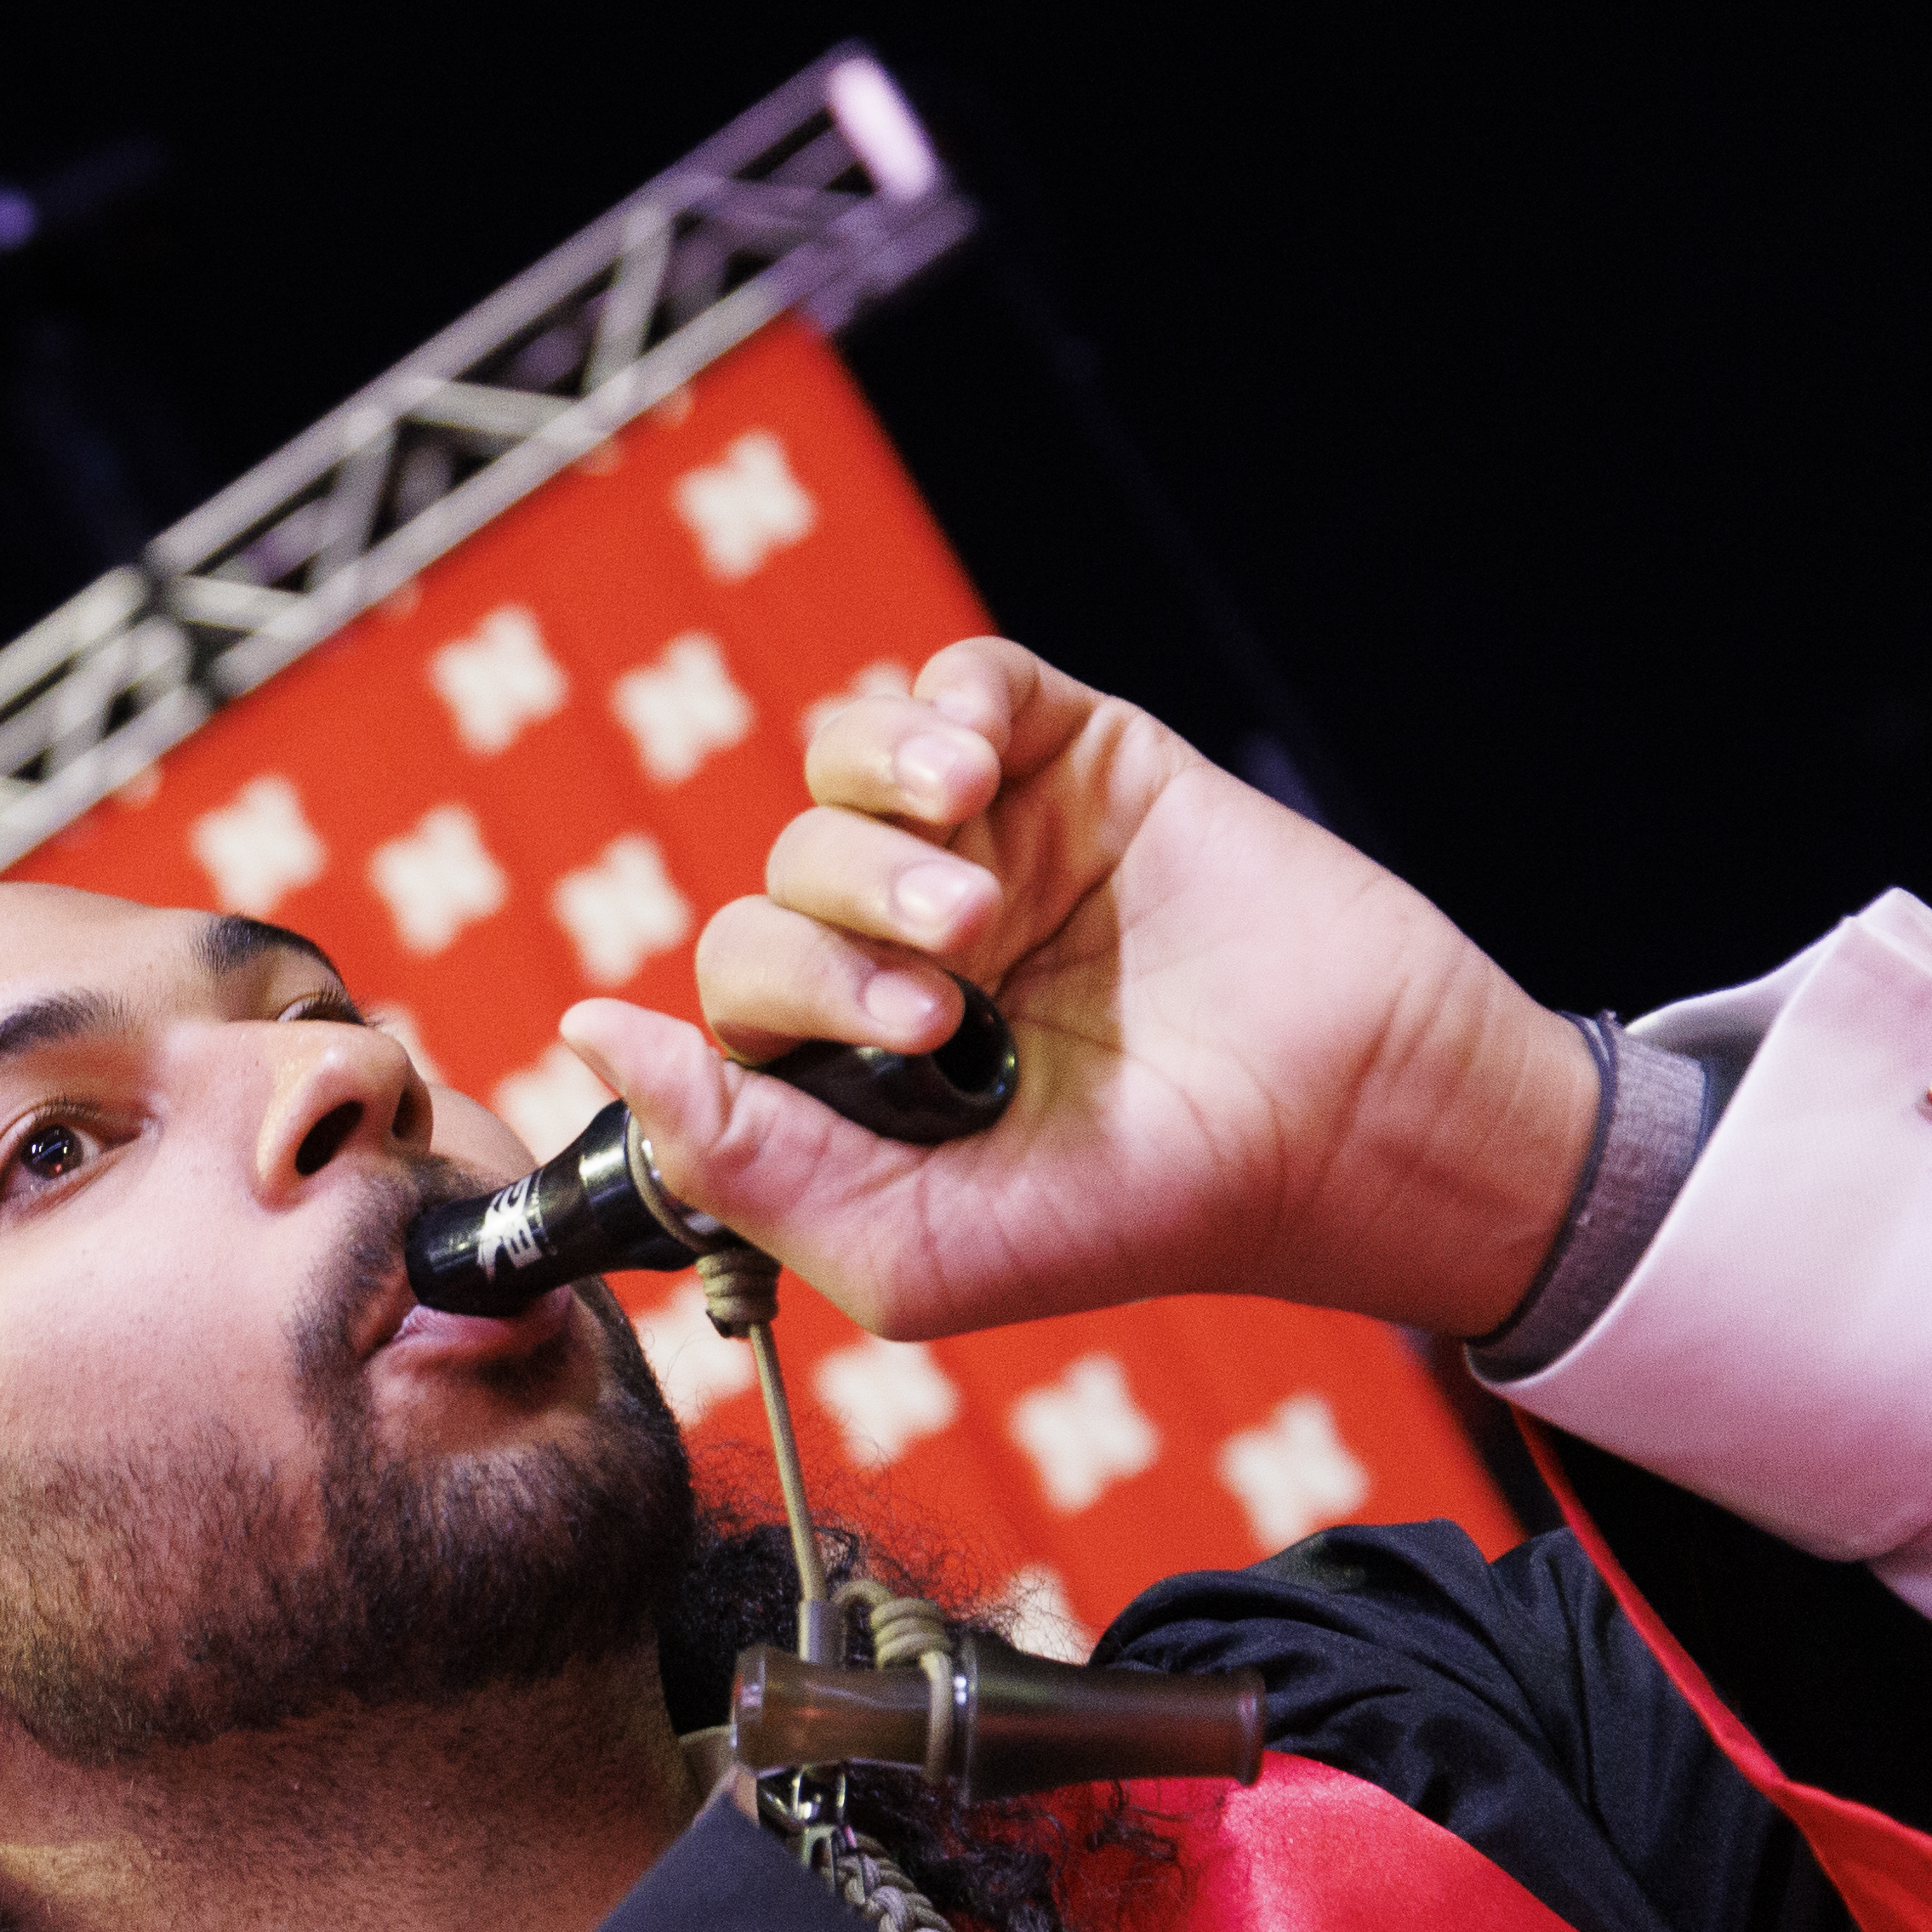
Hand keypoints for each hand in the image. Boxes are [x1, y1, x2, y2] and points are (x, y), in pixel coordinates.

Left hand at [562, 637, 1600, 1342]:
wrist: (1346, 1124)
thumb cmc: (1140, 1212)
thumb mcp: (907, 1248)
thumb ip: (729, 1156)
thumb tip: (586, 1029)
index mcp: (851, 1076)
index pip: (724, 1010)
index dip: (757, 1023)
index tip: (863, 1054)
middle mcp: (901, 955)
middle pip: (769, 893)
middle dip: (828, 947)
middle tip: (941, 1009)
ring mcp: (985, 849)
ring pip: (834, 778)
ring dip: (871, 836)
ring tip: (975, 905)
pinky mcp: (1072, 758)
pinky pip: (949, 683)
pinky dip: (935, 710)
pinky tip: (974, 775)